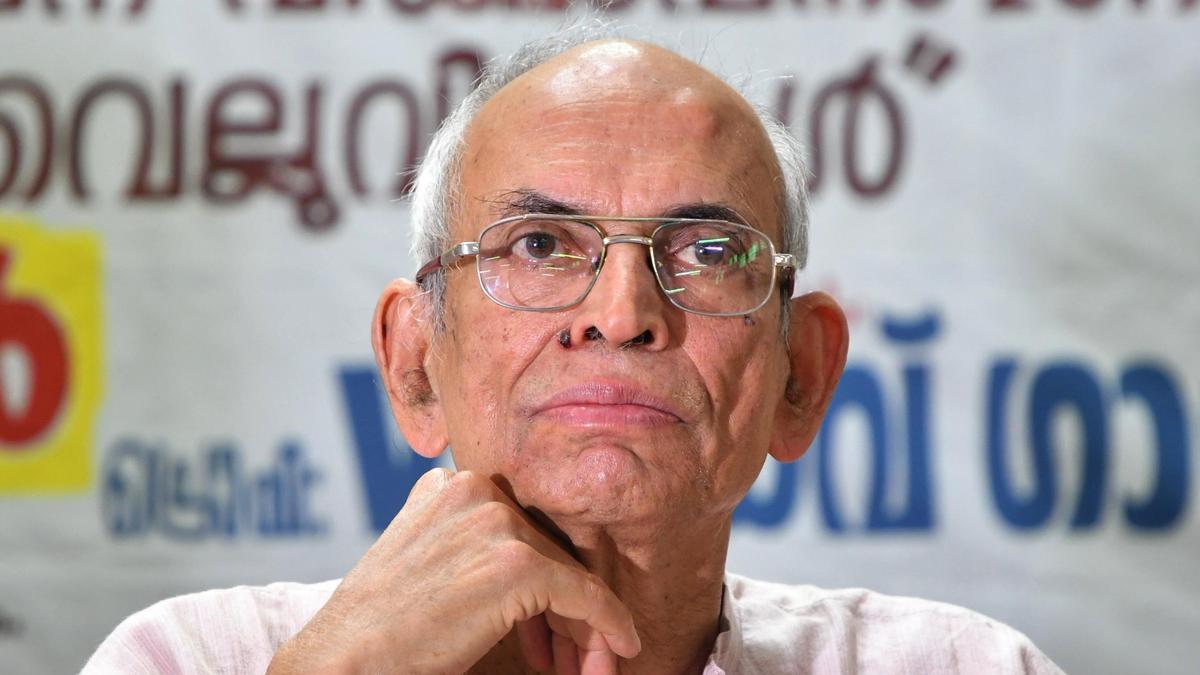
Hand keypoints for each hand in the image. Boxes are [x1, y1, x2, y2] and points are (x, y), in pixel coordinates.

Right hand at [268, 468, 640, 674]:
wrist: (344, 662)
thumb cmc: (379, 626)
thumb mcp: (420, 555)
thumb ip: (463, 536)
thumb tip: (527, 555)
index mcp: (451, 484)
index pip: (520, 526)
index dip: (540, 579)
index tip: (547, 625)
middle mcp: (475, 490)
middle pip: (547, 547)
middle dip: (561, 606)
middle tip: (574, 653)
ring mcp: (496, 523)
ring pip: (567, 572)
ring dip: (582, 624)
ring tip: (590, 663)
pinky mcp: (516, 565)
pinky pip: (585, 595)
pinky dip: (609, 623)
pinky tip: (621, 646)